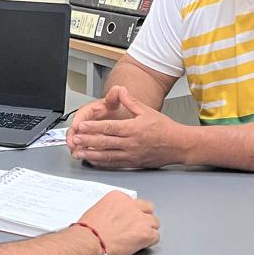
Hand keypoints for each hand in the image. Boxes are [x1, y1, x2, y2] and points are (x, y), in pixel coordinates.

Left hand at [69, 86, 185, 168]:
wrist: (179, 145)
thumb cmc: (165, 128)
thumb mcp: (148, 110)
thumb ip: (131, 101)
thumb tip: (120, 90)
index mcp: (133, 129)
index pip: (109, 127)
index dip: (94, 127)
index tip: (81, 126)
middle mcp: (131, 143)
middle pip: (105, 142)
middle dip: (88, 141)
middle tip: (74, 139)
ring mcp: (131, 155)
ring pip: (107, 155)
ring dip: (91, 154)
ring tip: (78, 152)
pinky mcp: (132, 163)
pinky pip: (114, 164)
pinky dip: (101, 163)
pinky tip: (92, 160)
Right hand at [77, 190, 160, 254]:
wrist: (89, 241)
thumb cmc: (88, 230)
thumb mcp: (97, 210)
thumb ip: (111, 210)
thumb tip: (115, 218)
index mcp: (119, 197)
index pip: (134, 202)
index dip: (132, 213)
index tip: (127, 220)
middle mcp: (131, 205)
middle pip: (148, 209)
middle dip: (143, 218)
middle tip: (136, 228)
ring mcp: (140, 219)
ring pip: (155, 223)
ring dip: (148, 230)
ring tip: (137, 238)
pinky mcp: (145, 233)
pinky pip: (156, 237)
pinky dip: (149, 242)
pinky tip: (140, 245)